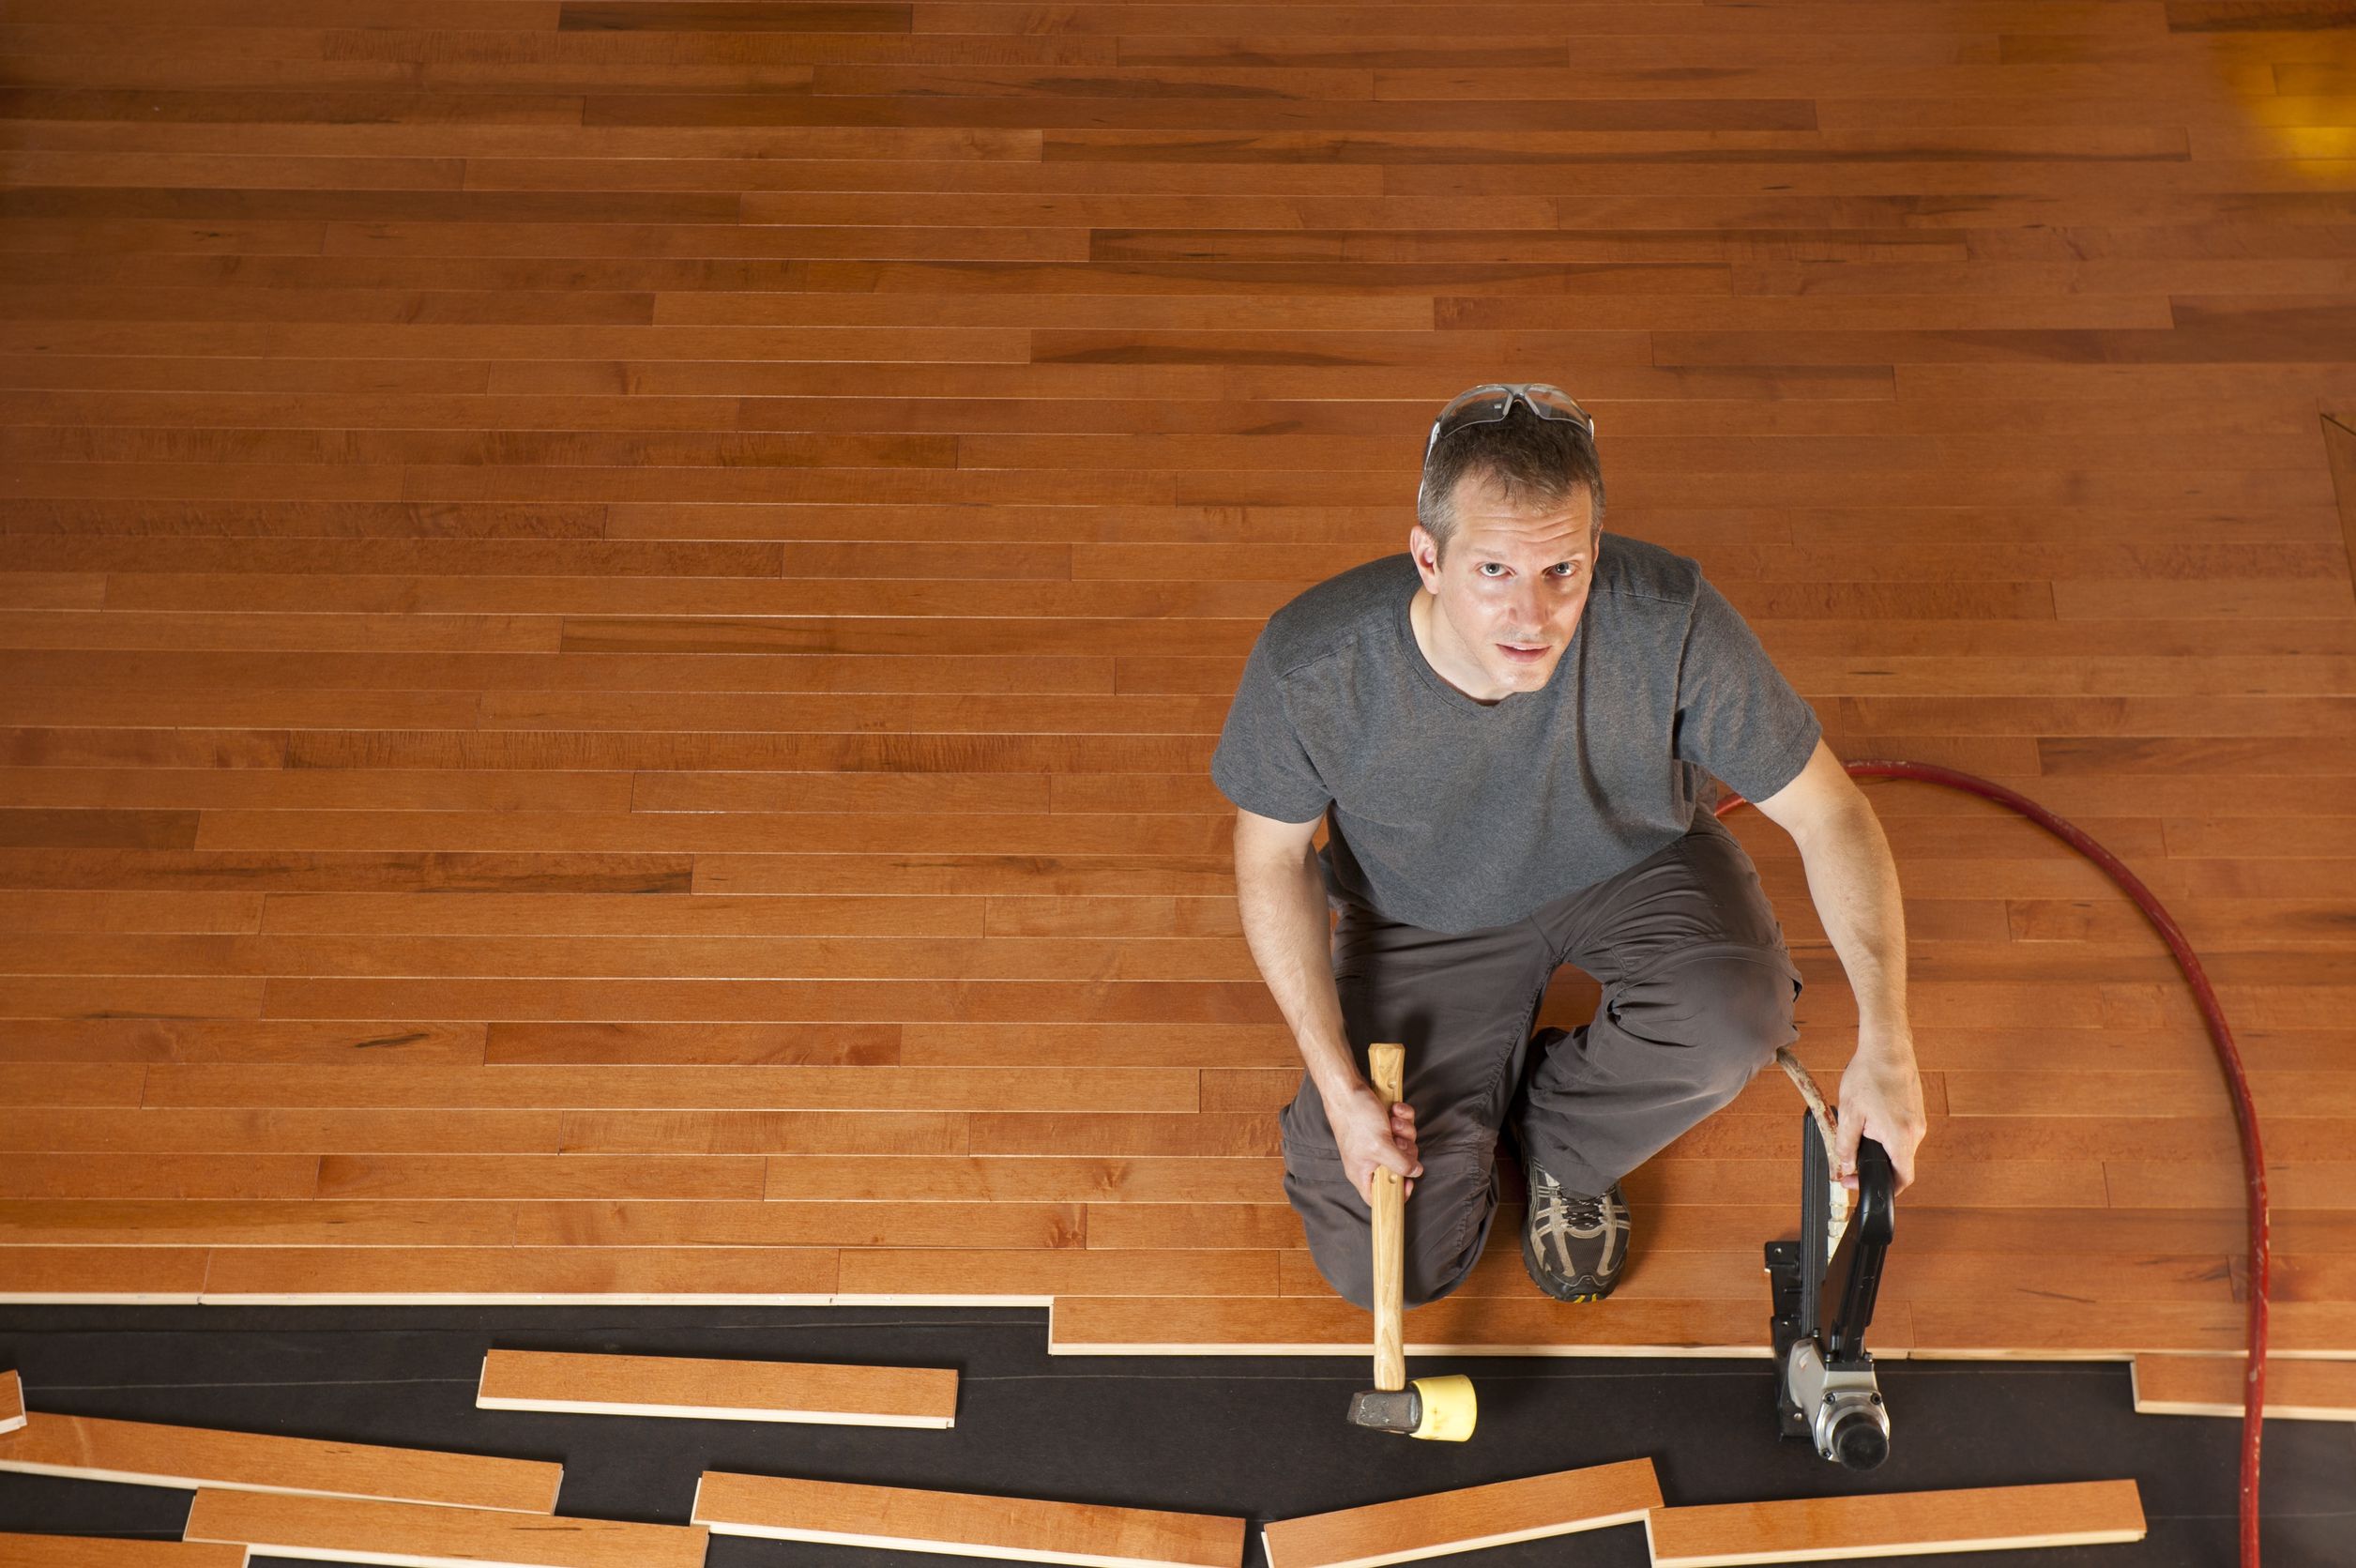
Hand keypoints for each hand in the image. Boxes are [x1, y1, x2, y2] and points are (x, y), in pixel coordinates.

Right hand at [1328, 1083, 1420, 1204]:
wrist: (1347, 1087)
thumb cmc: (1356, 1118)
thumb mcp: (1381, 1146)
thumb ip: (1400, 1164)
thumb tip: (1416, 1172)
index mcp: (1362, 1172)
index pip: (1378, 1196)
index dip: (1396, 1193)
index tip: (1410, 1183)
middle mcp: (1370, 1159)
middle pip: (1400, 1166)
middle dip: (1405, 1149)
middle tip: (1397, 1139)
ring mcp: (1378, 1141)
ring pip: (1405, 1143)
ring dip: (1404, 1129)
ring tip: (1392, 1120)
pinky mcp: (1383, 1125)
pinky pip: (1403, 1126)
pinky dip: (1402, 1117)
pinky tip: (1394, 1109)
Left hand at [1835, 1042, 1926, 1195]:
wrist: (1887, 1047)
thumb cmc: (1870, 1074)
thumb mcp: (1849, 1113)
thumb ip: (1846, 1145)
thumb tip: (1846, 1166)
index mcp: (1901, 1138)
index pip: (1902, 1179)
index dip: (1883, 1189)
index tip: (1861, 1183)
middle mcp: (1917, 1133)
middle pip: (1898, 1163)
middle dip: (1874, 1163)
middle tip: (1851, 1154)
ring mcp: (1919, 1122)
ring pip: (1899, 1147)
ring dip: (1879, 1146)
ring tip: (1860, 1126)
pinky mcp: (1916, 1112)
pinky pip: (1902, 1133)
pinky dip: (1886, 1133)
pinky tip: (1872, 1116)